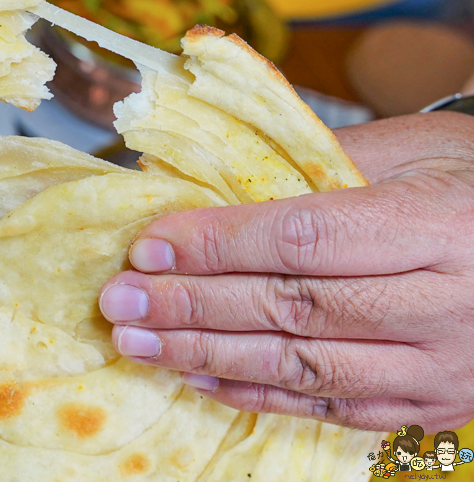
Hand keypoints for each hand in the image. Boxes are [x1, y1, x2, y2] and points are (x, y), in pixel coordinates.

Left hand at [99, 112, 473, 431]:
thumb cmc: (472, 185)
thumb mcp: (410, 150)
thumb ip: (310, 165)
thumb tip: (200, 179)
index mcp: (436, 225)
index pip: (302, 237)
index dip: (217, 243)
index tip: (149, 243)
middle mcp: (443, 304)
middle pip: (291, 307)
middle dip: (191, 304)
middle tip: (119, 300)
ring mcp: (438, 366)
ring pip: (300, 367)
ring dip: (205, 355)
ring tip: (137, 341)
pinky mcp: (427, 404)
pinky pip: (328, 408)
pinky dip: (255, 393)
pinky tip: (197, 376)